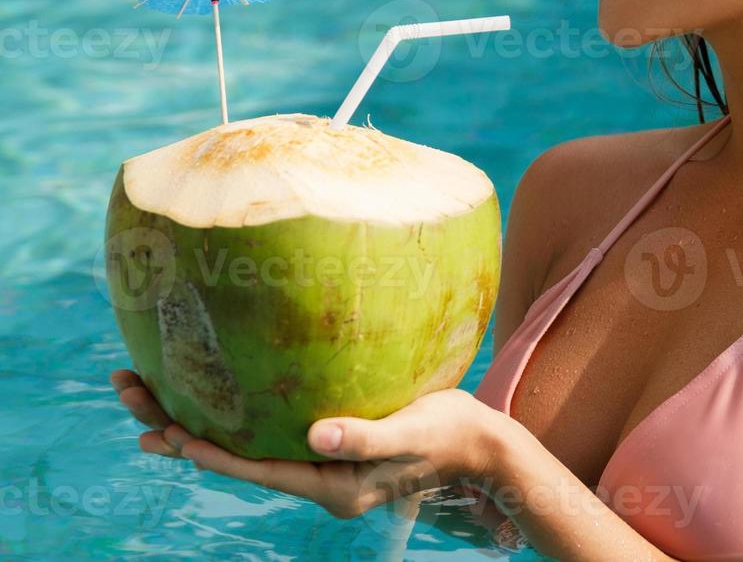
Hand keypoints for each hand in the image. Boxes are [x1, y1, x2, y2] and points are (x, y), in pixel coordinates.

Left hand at [110, 368, 509, 520]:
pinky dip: (231, 416)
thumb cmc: (451, 432)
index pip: (258, 470)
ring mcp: (321, 462)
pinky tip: (210, 397)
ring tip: (144, 398)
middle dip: (178, 427)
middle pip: (235, 457)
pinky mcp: (329, 442)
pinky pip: (266, 433)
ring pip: (244, 444)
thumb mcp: (411, 433)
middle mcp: (318, 479)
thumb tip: (316, 434)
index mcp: (333, 486)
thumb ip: (365, 437)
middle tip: (129, 388)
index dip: (211, 451)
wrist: (482, 443)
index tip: (168, 431)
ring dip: (194, 420)